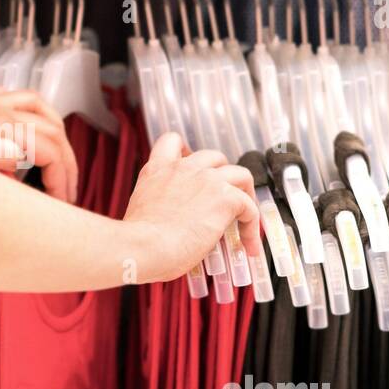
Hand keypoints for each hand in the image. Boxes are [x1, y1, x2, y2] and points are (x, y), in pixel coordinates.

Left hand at [0, 87, 79, 203]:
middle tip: (63, 194)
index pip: (52, 151)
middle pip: (53, 130)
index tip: (60, 205)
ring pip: (39, 107)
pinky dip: (30, 114)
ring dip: (56, 134)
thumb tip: (18, 178)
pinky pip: (13, 98)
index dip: (64, 181)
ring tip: (56, 162)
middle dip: (66, 164)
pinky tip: (21, 134)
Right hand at [122, 132, 261, 282]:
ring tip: (244, 216)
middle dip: (222, 174)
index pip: (173, 142)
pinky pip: (250, 207)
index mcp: (157, 170)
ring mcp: (207, 179)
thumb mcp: (139, 211)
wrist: (142, 247)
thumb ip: (156, 206)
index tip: (192, 164)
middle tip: (223, 197)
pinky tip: (249, 244)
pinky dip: (253, 226)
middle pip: (215, 156)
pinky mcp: (225, 197)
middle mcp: (183, 168)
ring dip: (245, 193)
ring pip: (240, 174)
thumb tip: (164, 225)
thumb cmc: (136, 241)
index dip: (187, 152)